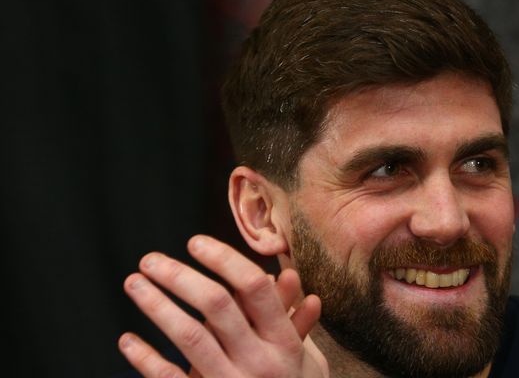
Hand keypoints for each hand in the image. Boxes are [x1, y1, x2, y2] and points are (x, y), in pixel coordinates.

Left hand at [118, 235, 327, 377]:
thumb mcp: (303, 356)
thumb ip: (293, 316)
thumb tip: (285, 273)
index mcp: (284, 341)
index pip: (254, 288)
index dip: (223, 259)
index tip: (195, 243)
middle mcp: (260, 361)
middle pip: (217, 305)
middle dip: (179, 276)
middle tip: (151, 260)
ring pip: (190, 336)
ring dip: (157, 306)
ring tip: (134, 284)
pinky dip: (146, 359)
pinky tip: (127, 340)